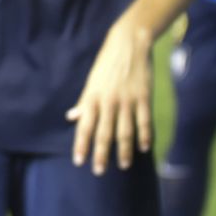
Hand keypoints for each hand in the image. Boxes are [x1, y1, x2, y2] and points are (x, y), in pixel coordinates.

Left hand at [69, 18, 152, 173]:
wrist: (128, 44)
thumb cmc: (107, 65)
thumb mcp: (91, 82)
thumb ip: (84, 102)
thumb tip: (71, 117)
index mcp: (93, 97)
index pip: (85, 126)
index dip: (81, 144)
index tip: (79, 161)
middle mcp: (108, 101)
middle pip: (104, 132)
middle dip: (101, 153)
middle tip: (99, 171)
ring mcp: (127, 100)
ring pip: (125, 130)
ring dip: (124, 150)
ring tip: (124, 165)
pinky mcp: (143, 96)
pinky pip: (144, 120)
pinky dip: (144, 135)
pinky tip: (144, 148)